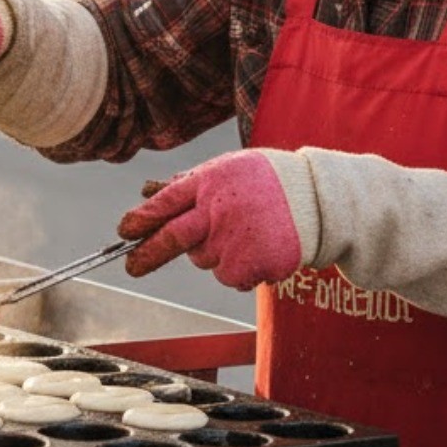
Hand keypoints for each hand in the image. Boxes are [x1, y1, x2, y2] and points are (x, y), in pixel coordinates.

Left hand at [118, 151, 302, 289]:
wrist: (322, 201)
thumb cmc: (271, 183)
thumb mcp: (231, 169)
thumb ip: (192, 183)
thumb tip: (147, 192)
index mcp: (211, 181)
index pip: (166, 201)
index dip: (142, 218)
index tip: (124, 231)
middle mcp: (218, 209)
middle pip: (173, 238)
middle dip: (147, 255)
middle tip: (131, 268)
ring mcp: (234, 238)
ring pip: (204, 259)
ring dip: (216, 254)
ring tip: (247, 234)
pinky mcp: (250, 264)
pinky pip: (229, 277)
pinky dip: (240, 271)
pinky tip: (259, 250)